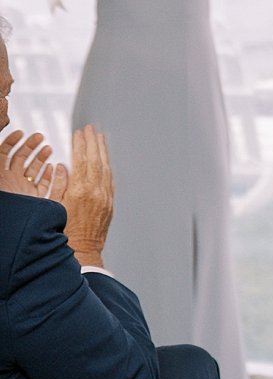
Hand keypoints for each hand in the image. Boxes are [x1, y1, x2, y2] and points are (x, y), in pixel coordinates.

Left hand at [0, 129, 63, 201]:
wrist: (17, 229)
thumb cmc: (7, 206)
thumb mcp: (0, 177)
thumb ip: (1, 158)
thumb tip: (7, 151)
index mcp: (1, 177)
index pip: (4, 154)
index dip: (11, 142)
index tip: (20, 133)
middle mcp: (12, 182)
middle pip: (20, 159)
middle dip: (30, 146)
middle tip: (39, 137)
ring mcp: (24, 191)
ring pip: (33, 170)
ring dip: (40, 158)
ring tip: (48, 149)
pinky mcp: (35, 200)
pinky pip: (43, 185)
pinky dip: (48, 176)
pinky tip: (51, 167)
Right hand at [61, 126, 112, 262]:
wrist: (83, 249)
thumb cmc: (66, 230)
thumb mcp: (54, 206)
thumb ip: (59, 184)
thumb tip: (63, 167)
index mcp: (80, 190)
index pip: (81, 160)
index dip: (80, 144)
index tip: (79, 133)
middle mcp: (95, 191)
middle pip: (96, 160)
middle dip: (93, 142)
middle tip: (92, 129)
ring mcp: (105, 197)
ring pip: (106, 168)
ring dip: (103, 151)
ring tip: (100, 138)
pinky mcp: (111, 203)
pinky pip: (111, 179)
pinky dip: (108, 166)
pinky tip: (106, 159)